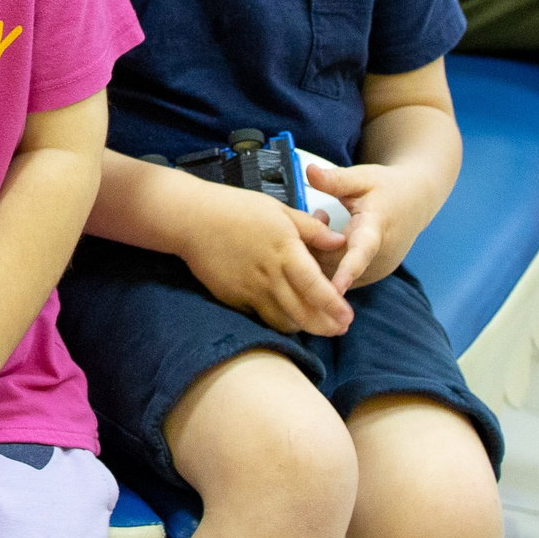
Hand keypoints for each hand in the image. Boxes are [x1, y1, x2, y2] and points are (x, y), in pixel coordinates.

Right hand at [177, 183, 352, 336]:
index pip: (315, 286)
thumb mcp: (278, 210)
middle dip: (326, 326)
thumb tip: (339, 241)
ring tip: (315, 324)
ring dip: (303, 327)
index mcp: (284, 250)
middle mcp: (269, 275)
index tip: (347, 316)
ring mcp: (249, 290)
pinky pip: (260, 316)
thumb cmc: (235, 209)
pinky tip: (285, 315)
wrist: (191, 219)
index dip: (334, 306)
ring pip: (283, 321)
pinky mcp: (233, 298)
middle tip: (339, 328)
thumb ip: (311, 228)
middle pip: (303, 313)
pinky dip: (277, 319)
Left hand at [301, 160, 417, 292]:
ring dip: (319, 251)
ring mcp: (375, 270)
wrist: (415, 202)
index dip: (348, 270)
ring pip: (332, 272)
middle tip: (318, 213)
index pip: (361, 253)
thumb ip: (335, 179)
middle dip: (314, 243)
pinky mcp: (370, 276)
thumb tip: (309, 170)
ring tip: (326, 219)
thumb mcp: (362, 177)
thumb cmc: (387, 188)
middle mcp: (378, 258)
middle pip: (334, 263)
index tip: (336, 288)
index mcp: (376, 230)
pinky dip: (327, 259)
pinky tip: (330, 236)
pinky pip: (338, 275)